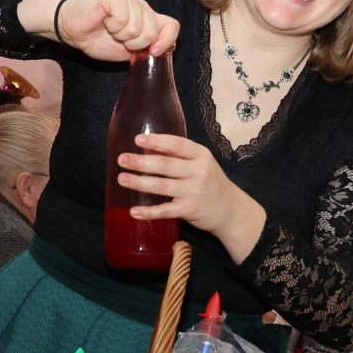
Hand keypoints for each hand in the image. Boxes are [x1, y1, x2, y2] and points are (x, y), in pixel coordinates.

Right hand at [40, 0, 178, 61]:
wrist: (73, 32)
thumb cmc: (98, 40)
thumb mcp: (128, 52)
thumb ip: (147, 49)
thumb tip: (169, 48)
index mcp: (148, 20)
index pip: (172, 26)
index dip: (167, 40)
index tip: (153, 52)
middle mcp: (142, 7)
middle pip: (154, 31)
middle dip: (135, 44)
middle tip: (119, 39)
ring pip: (138, 27)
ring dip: (120, 35)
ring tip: (110, 30)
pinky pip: (123, 18)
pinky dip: (112, 26)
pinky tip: (104, 21)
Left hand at [118, 132, 261, 243]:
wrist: (230, 210)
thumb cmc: (211, 183)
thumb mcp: (202, 163)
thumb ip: (180, 156)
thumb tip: (148, 147)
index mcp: (201, 155)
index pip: (177, 144)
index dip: (157, 141)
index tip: (137, 140)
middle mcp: (199, 172)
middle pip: (165, 165)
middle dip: (141, 162)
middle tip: (122, 160)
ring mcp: (194, 192)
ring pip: (162, 186)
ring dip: (139, 182)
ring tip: (122, 179)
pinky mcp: (190, 210)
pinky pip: (166, 211)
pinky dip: (149, 212)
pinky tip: (134, 212)